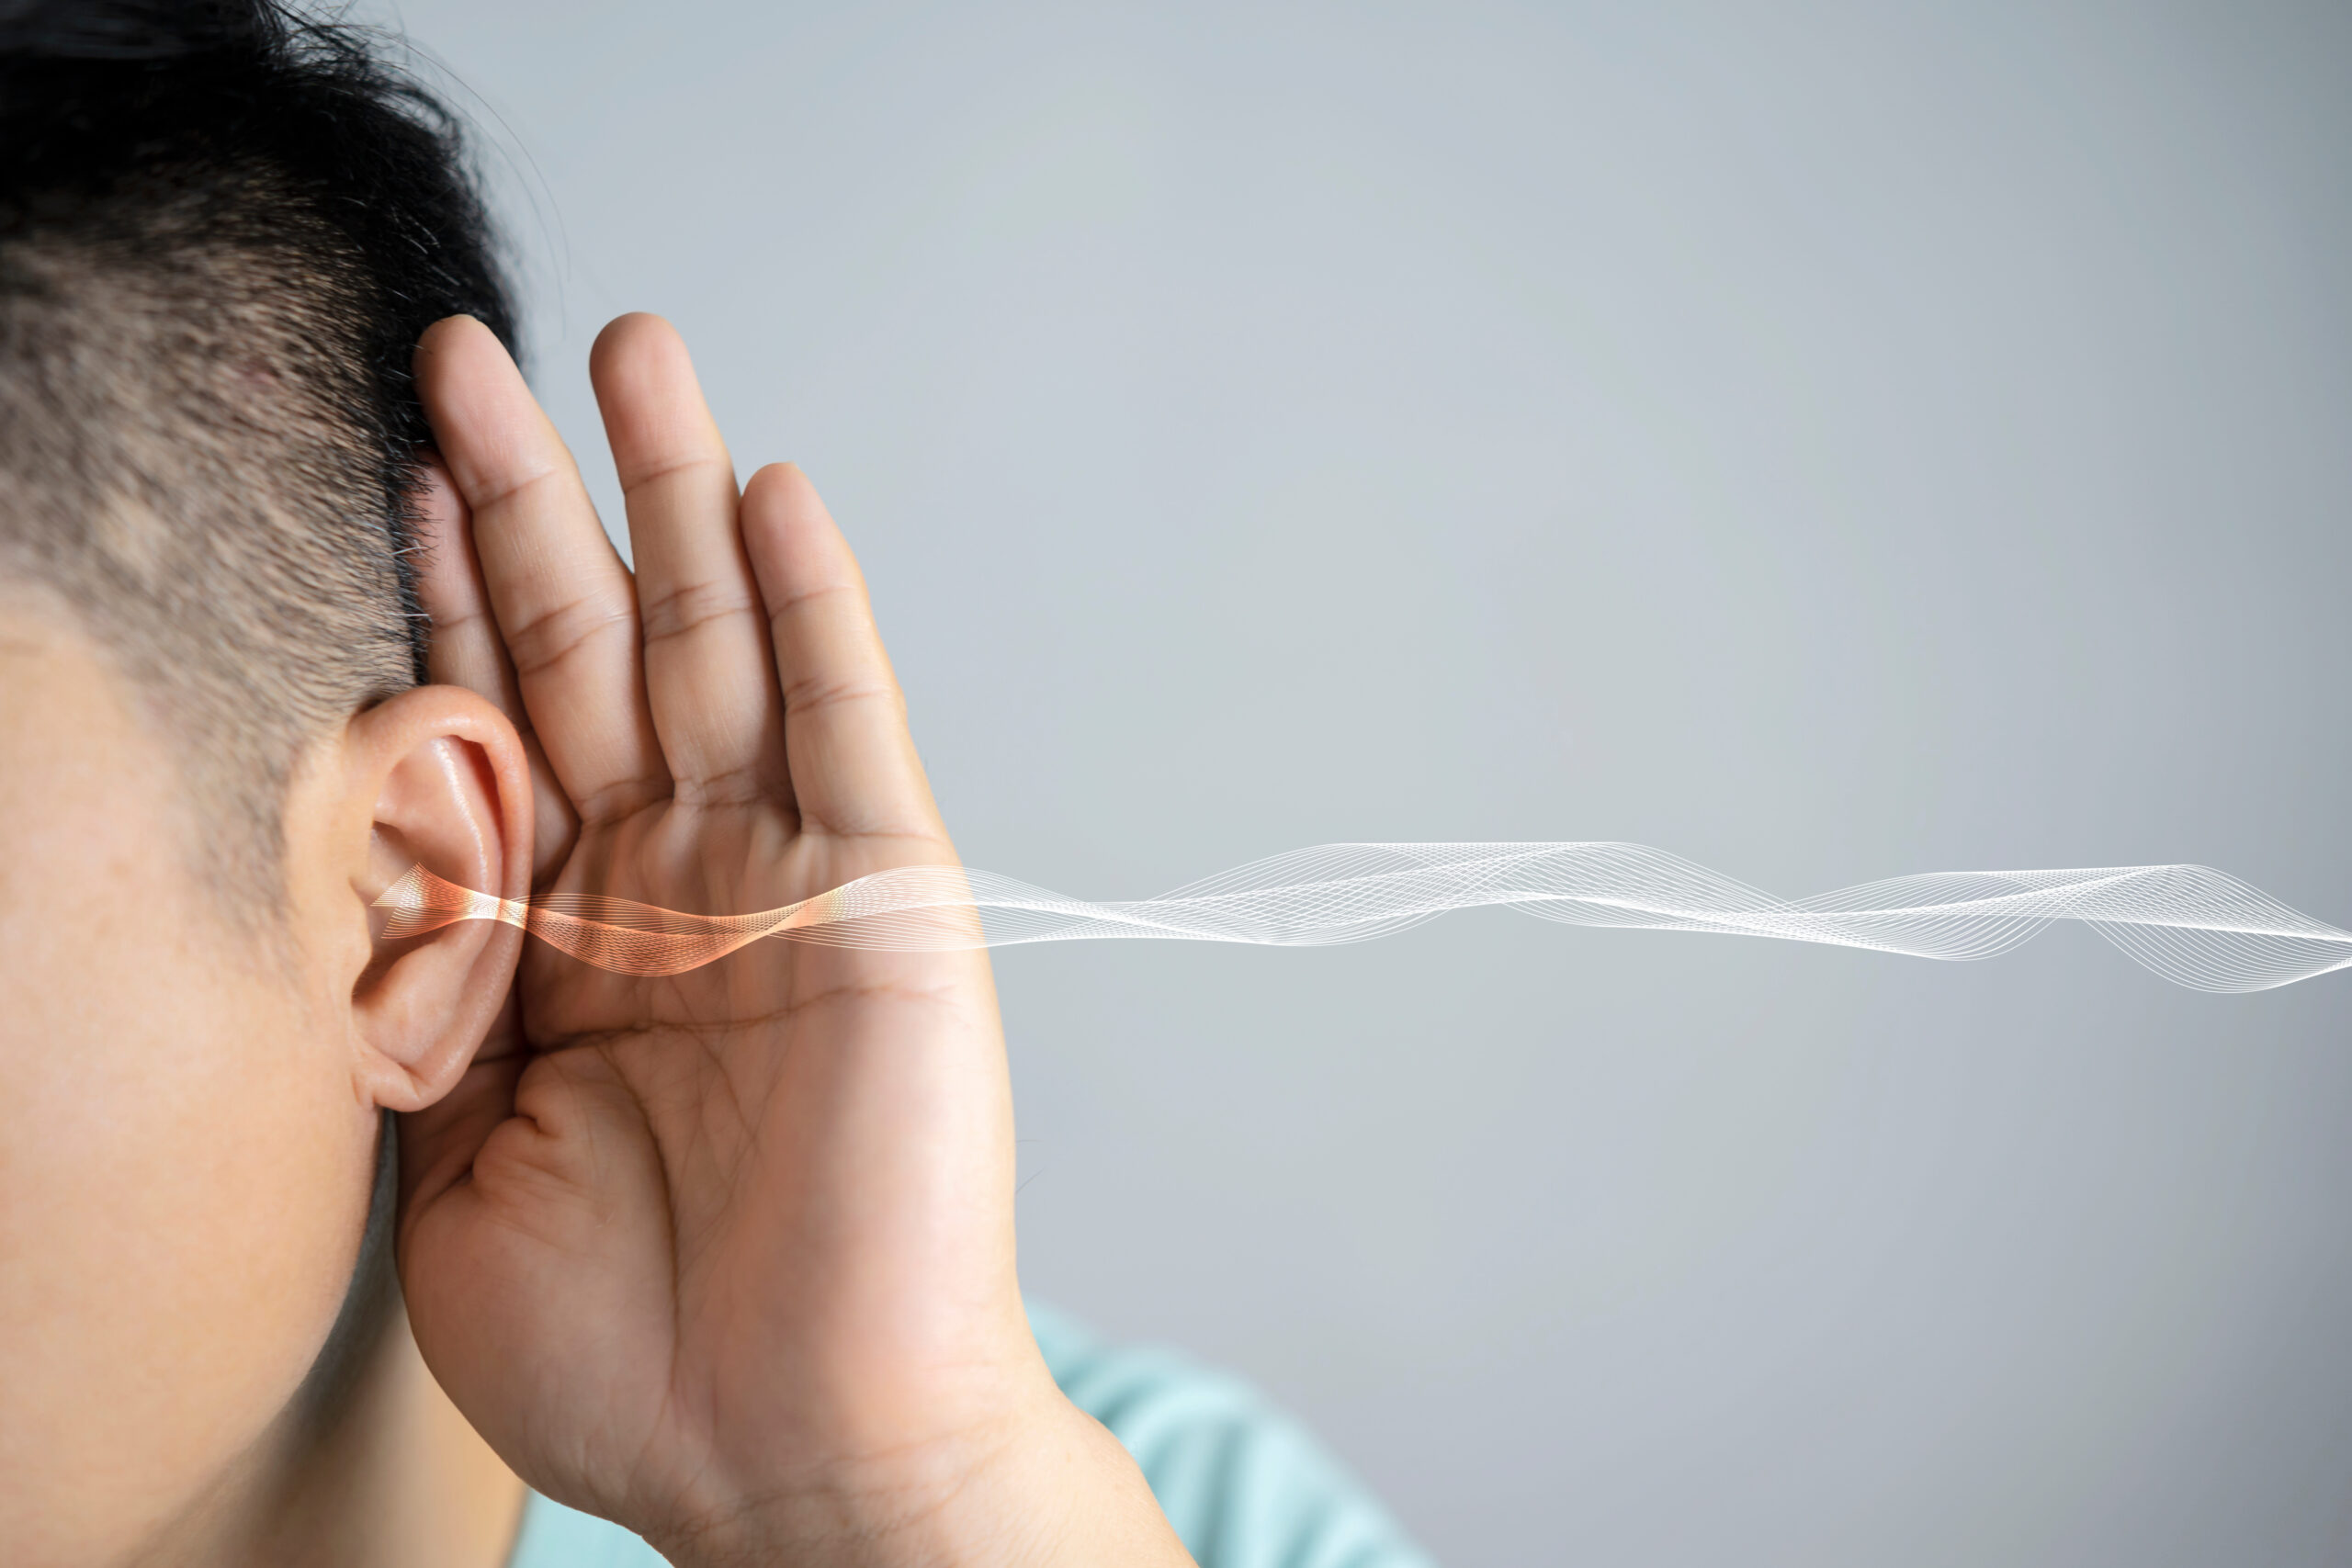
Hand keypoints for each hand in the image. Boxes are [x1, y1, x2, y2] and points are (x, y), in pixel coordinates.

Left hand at [396, 314, 1187, 1565]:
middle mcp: (675, 884)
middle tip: (467, 347)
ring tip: (627, 349)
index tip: (383, 465)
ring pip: (721, 645)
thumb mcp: (444, 1159)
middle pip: (597, 646)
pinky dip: (815, 606)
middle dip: (531, 496)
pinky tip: (770, 498)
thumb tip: (362, 828)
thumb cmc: (624, 1345)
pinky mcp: (886, 896)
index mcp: (568, 945)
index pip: (496, 730)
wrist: (794, 1446)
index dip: (439, 596)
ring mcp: (785, 879)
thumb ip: (414, 988)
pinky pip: (847, 721)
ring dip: (670, 496)